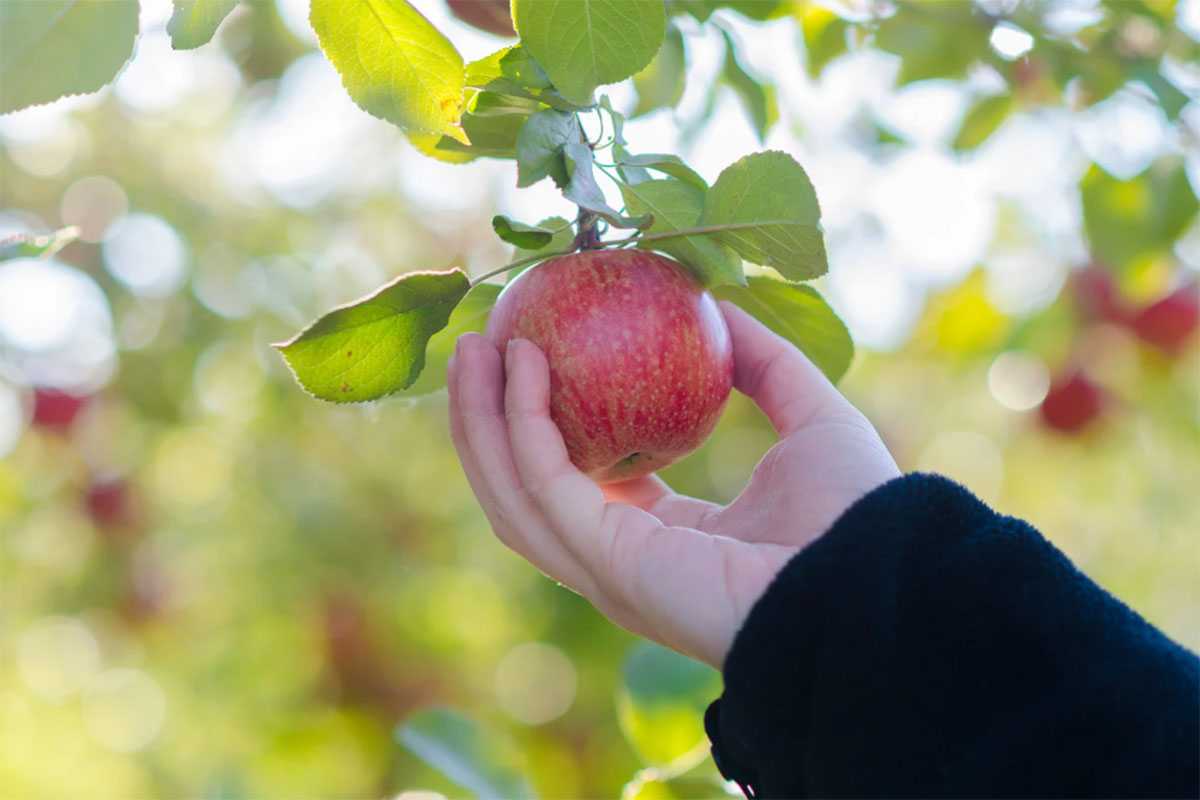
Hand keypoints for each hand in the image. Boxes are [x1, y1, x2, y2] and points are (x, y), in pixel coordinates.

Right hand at [446, 303, 899, 667]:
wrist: (876, 577)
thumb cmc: (854, 514)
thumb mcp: (810, 417)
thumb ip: (764, 364)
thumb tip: (720, 307)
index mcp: (663, 537)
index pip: (577, 481)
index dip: (543, 421)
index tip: (530, 355)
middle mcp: (621, 559)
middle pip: (523, 488)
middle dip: (489, 418)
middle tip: (478, 343)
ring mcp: (605, 567)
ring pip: (510, 490)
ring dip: (479, 418)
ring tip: (472, 348)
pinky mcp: (605, 559)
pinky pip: (542, 480)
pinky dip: (521, 421)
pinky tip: (524, 363)